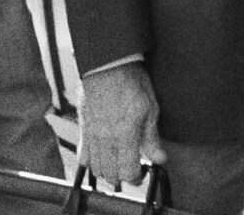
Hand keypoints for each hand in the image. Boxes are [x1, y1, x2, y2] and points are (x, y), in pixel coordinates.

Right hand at [76, 62, 163, 187]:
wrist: (108, 65)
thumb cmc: (132, 83)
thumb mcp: (150, 109)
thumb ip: (152, 138)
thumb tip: (160, 159)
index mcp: (125, 136)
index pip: (127, 173)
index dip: (136, 178)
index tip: (143, 172)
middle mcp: (106, 140)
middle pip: (111, 175)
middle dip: (123, 177)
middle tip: (132, 167)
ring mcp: (92, 136)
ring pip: (96, 169)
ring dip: (107, 171)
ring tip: (118, 162)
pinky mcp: (83, 130)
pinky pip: (82, 157)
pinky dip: (92, 162)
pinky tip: (102, 155)